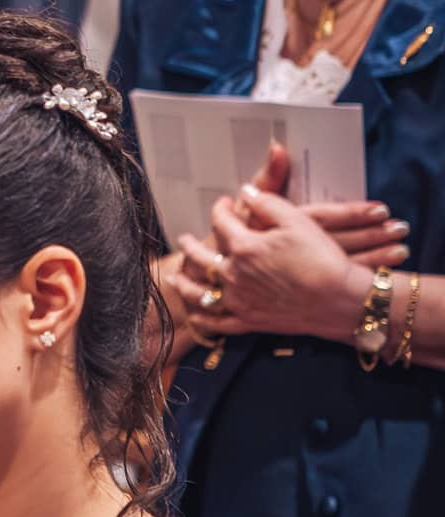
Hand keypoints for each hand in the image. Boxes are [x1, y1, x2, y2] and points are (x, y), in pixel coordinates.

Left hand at [176, 183, 376, 343]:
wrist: (342, 300)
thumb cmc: (323, 259)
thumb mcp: (299, 220)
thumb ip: (268, 203)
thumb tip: (246, 193)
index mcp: (244, 246)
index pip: (222, 222)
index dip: (220, 208)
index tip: (223, 203)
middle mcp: (233, 274)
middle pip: (201, 257)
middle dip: (191, 245)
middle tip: (185, 238)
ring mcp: (238, 300)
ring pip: (199, 292)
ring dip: (184, 282)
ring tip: (176, 276)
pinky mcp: (248, 321)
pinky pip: (216, 323)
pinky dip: (201, 319)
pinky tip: (194, 315)